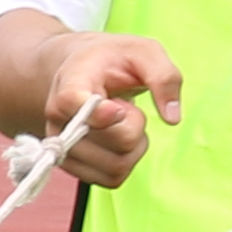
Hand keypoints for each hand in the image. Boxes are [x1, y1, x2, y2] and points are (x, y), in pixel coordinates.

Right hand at [45, 35, 184, 184]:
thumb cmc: (114, 60)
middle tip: (125, 106)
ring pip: (116, 166)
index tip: (119, 108)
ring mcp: (62, 145)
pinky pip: (112, 179)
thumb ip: (163, 76)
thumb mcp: (144, 52)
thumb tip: (172, 118)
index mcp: (71, 81)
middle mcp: (58, 117)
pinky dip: (127, 162)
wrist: (82, 72)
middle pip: (116, 140)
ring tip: (123, 122)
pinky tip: (119, 140)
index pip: (72, 102)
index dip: (99, 113)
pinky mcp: (72, 166)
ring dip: (134, 147)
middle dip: (136, 124)